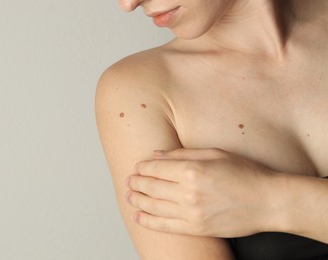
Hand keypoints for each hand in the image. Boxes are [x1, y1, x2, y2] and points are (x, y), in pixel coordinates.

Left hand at [125, 148, 284, 237]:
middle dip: (136, 183)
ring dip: (137, 201)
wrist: (268, 202)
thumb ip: (182, 154)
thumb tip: (156, 154)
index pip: (155, 168)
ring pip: (153, 207)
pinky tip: (138, 217)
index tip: (137, 167)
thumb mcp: (215, 153)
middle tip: (129, 181)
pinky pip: (165, 226)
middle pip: (151, 187)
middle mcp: (188, 192)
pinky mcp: (196, 228)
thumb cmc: (245, 173)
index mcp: (192, 170)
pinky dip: (148, 221)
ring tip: (129, 196)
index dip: (142, 168)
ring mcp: (191, 213)